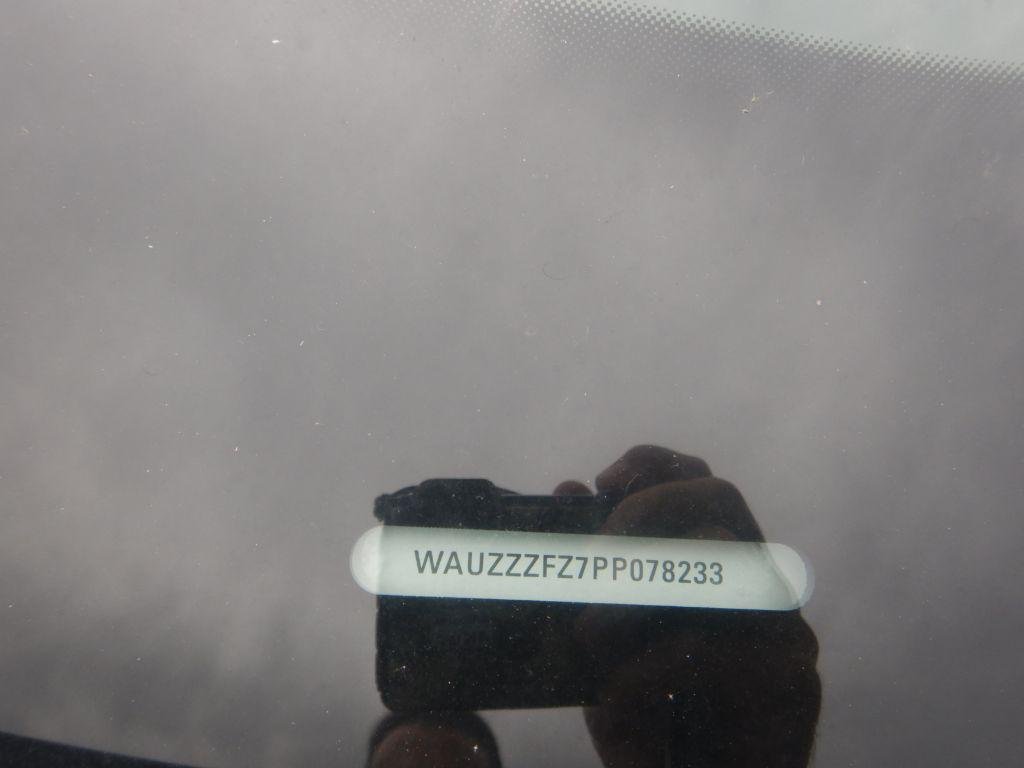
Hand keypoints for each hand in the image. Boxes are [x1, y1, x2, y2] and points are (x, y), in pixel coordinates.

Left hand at [559, 446, 820, 767]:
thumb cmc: (652, 722)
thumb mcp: (606, 646)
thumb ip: (594, 576)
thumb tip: (567, 491)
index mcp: (722, 568)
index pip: (703, 481)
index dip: (654, 464)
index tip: (602, 481)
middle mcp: (760, 586)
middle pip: (720, 497)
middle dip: (646, 509)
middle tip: (597, 555)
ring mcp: (785, 631)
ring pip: (721, 559)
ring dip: (636, 593)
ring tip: (586, 634)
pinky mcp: (793, 684)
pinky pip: (713, 646)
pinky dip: (648, 666)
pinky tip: (616, 692)